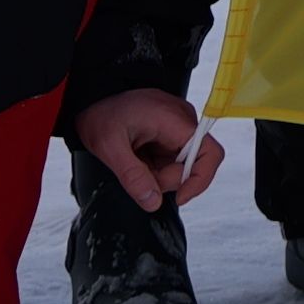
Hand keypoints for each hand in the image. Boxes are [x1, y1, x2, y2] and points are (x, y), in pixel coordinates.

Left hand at [71, 89, 222, 213]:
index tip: (178, 197)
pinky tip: (139, 157)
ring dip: (158, 174)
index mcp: (174, 119)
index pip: (211, 153)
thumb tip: (153, 202)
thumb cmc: (100, 115)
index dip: (200, 180)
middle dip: (165, 179)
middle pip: (192, 166)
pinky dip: (155, 167)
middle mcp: (183, 121)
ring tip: (135, 161)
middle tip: (138, 172)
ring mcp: (178, 127)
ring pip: (181, 166)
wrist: (92, 101)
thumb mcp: (110, 147)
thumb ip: (133, 176)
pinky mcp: (171, 134)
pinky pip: (171, 161)